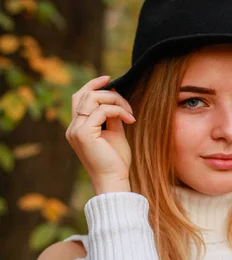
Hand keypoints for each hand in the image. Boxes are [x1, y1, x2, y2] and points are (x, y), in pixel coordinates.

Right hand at [66, 75, 135, 190]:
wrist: (114, 181)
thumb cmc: (116, 162)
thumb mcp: (114, 133)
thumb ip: (112, 116)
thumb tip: (115, 96)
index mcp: (77, 128)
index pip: (80, 98)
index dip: (92, 85)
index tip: (109, 79)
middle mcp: (73, 128)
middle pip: (86, 94)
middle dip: (110, 93)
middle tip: (128, 106)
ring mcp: (76, 131)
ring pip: (93, 99)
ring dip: (116, 101)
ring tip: (130, 113)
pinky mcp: (84, 134)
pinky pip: (102, 110)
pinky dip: (118, 111)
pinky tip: (130, 119)